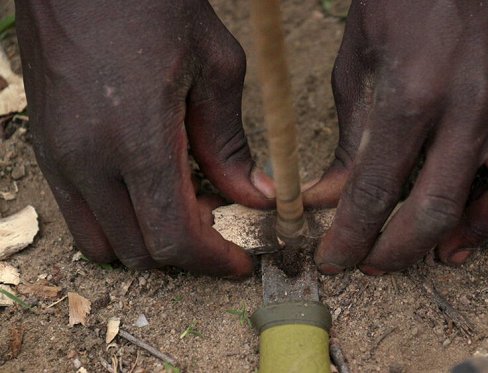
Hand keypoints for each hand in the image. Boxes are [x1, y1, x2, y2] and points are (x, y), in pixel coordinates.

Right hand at [16, 1, 273, 275]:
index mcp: (136, 138)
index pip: (175, 237)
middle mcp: (87, 158)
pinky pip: (80, 215)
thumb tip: (254, 196)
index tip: (241, 262)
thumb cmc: (155, 4)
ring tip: (186, 208)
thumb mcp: (216, 67)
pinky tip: (149, 190)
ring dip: (151, 242)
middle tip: (222, 225)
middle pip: (142, 251)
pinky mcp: (46, 147)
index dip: (213, 261)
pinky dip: (119, 222)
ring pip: (105, 243)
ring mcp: (58, 155)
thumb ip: (231, 143)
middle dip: (189, 252)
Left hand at [305, 0, 487, 273]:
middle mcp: (474, 105)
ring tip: (441, 244)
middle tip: (376, 263)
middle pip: (440, 211)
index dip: (351, 236)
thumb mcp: (356, 70)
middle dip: (400, 252)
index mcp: (414, 94)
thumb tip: (331, 199)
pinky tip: (480, 202)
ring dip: (476, 234)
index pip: (376, 190)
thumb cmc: (397, 5)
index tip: (336, 260)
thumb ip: (349, 143)